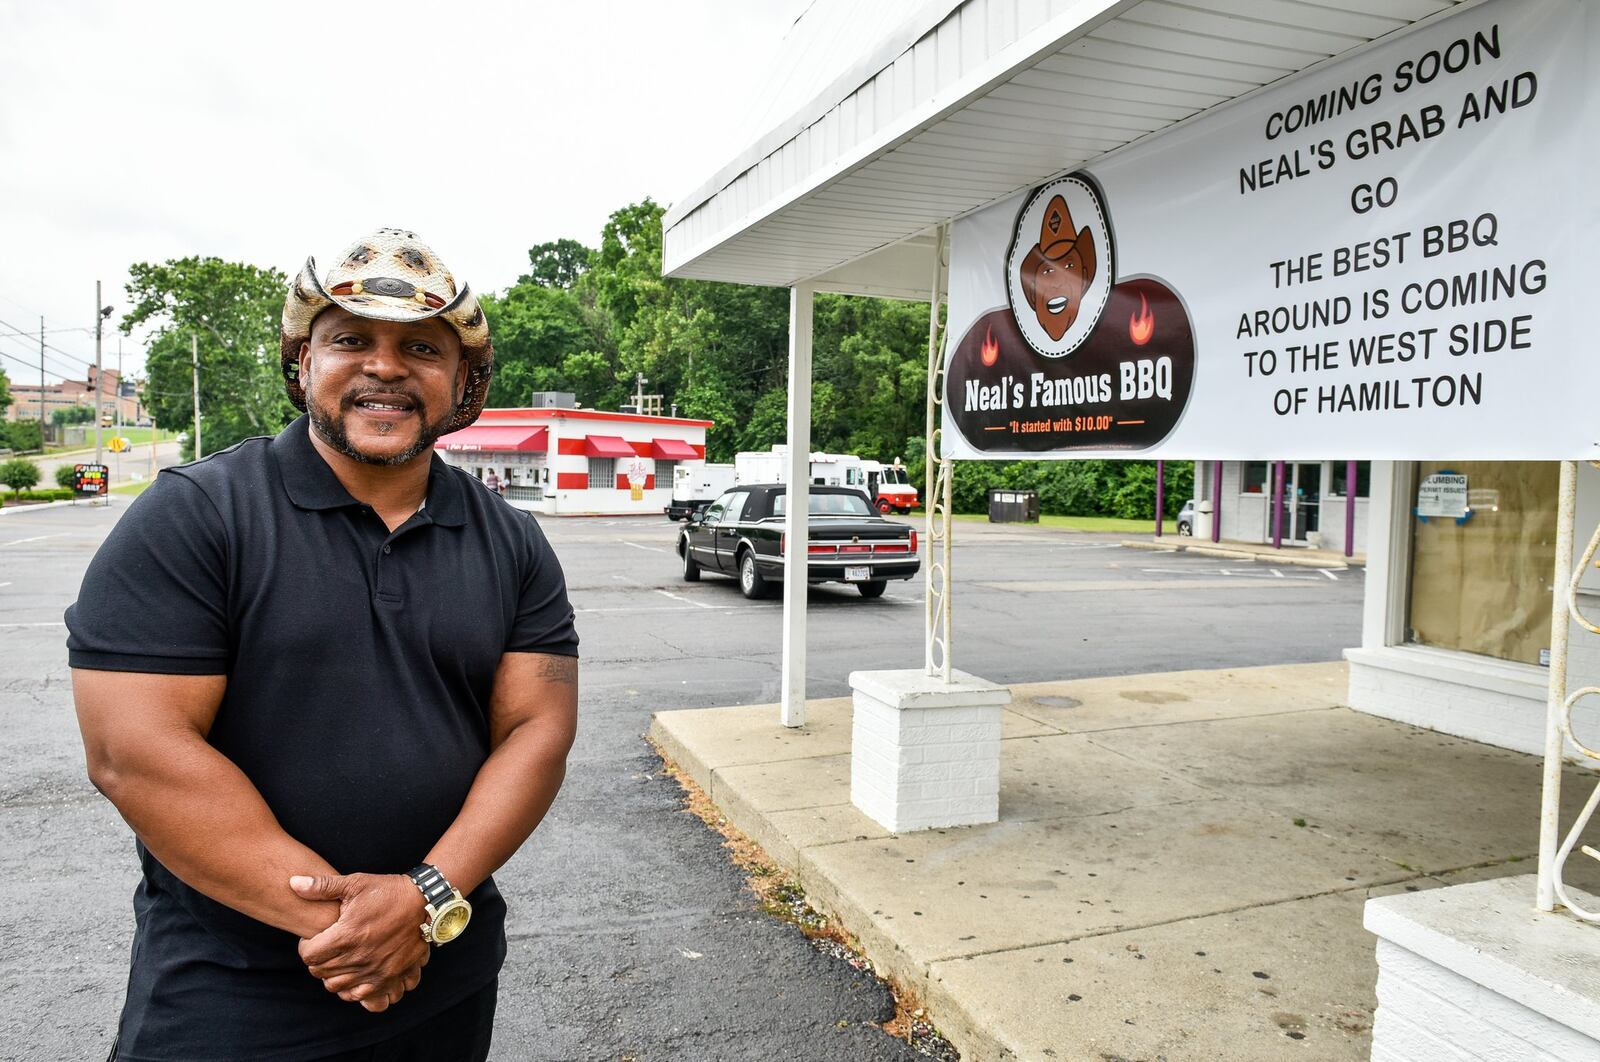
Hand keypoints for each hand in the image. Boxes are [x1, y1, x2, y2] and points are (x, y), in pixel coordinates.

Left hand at [290, 873, 430, 1011]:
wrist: (424, 902)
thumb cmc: (387, 891)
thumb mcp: (355, 883)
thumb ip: (322, 886)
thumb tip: (293, 883)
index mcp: (346, 936)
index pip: (309, 956)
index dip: (306, 947)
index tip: (314, 938)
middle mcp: (359, 958)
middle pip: (321, 973)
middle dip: (319, 961)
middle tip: (327, 948)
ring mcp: (375, 971)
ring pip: (338, 987)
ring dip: (334, 976)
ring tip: (340, 961)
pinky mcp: (390, 977)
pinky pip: (363, 998)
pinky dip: (355, 990)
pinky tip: (356, 976)